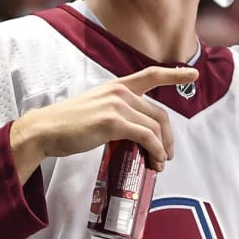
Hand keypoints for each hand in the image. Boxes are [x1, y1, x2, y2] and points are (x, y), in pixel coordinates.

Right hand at [10, 65, 195, 183]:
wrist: (44, 130)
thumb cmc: (67, 125)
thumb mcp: (95, 109)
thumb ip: (116, 113)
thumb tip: (134, 135)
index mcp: (115, 86)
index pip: (150, 75)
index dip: (174, 75)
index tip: (193, 74)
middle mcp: (119, 92)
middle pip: (159, 113)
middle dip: (168, 137)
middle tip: (167, 155)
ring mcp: (117, 105)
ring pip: (154, 127)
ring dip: (162, 149)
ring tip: (159, 164)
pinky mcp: (113, 122)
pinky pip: (146, 137)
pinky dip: (155, 150)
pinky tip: (154, 160)